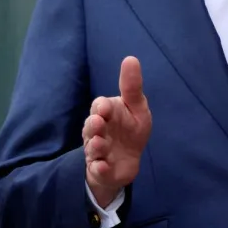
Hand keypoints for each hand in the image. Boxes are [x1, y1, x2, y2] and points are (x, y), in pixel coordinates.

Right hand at [83, 56, 151, 206]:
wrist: (126, 161)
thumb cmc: (130, 129)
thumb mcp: (137, 107)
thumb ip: (132, 87)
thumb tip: (130, 58)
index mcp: (106, 114)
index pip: (99, 106)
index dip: (101, 107)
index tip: (105, 107)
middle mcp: (97, 131)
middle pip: (91, 127)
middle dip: (93, 125)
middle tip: (98, 123)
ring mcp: (97, 151)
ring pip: (92, 148)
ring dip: (95, 146)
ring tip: (100, 144)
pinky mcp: (100, 169)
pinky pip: (97, 169)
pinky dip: (99, 168)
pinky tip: (102, 166)